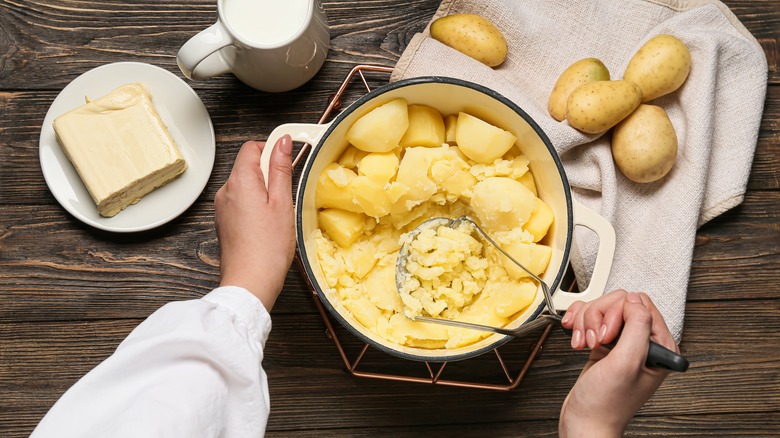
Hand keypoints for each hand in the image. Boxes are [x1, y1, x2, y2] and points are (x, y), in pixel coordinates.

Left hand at [214, 136, 294, 310]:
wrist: (249, 282)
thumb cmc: (268, 248)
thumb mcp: (283, 203)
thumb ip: (281, 169)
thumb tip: (282, 143)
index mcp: (240, 181)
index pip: (251, 147)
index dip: (271, 149)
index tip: (288, 157)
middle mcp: (226, 191)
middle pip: (248, 166)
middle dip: (269, 172)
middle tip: (287, 193)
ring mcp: (223, 207)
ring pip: (246, 185)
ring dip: (263, 190)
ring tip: (278, 212)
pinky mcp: (224, 222)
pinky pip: (241, 202)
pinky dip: (255, 205)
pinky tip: (268, 223)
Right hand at [558, 290, 678, 436]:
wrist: (585, 421)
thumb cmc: (606, 404)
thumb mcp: (626, 363)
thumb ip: (637, 327)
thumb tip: (634, 300)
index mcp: (660, 346)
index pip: (640, 304)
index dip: (618, 314)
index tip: (607, 335)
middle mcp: (643, 342)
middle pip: (618, 303)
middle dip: (598, 318)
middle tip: (596, 342)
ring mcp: (623, 342)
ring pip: (602, 308)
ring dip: (586, 323)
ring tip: (585, 344)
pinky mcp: (605, 343)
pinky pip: (590, 317)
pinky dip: (579, 324)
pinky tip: (577, 338)